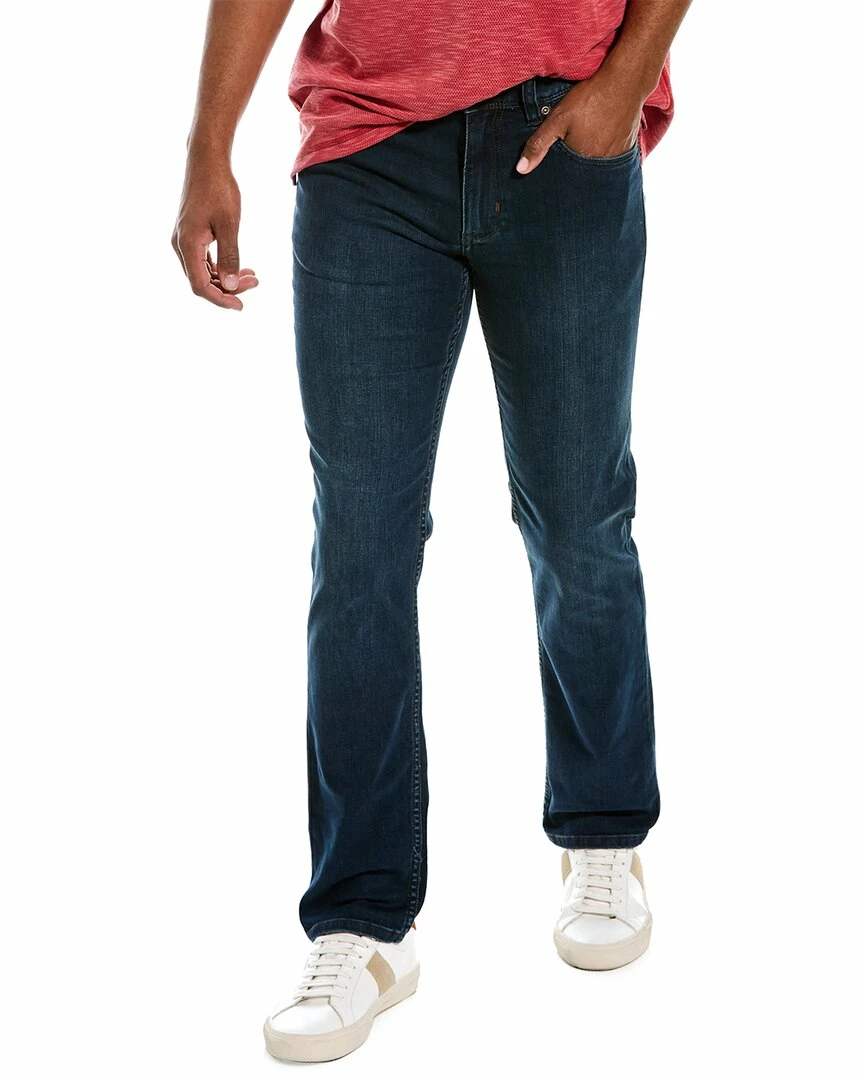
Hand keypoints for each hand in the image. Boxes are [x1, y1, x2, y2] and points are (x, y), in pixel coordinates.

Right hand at [171, 154, 258, 309]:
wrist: (206, 162)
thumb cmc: (219, 189)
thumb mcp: (229, 225)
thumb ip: (230, 257)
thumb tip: (229, 287)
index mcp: (187, 245)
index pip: (200, 286)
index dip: (220, 300)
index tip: (241, 306)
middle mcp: (181, 245)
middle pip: (202, 281)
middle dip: (228, 288)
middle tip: (255, 282)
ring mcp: (184, 240)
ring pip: (204, 272)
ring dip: (226, 278)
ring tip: (252, 275)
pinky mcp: (190, 234)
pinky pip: (204, 260)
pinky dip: (221, 267)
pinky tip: (240, 267)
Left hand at [516, 70, 643, 173]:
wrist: (626, 80)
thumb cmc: (590, 98)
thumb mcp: (558, 119)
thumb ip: (538, 144)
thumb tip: (521, 170)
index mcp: (583, 161)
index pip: (567, 179)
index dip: (560, 173)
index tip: (557, 164)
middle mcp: (601, 164)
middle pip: (582, 173)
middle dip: (574, 167)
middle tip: (574, 147)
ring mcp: (617, 157)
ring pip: (598, 166)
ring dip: (590, 160)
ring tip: (587, 142)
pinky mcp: (627, 148)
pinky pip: (613, 158)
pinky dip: (604, 153)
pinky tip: (601, 139)